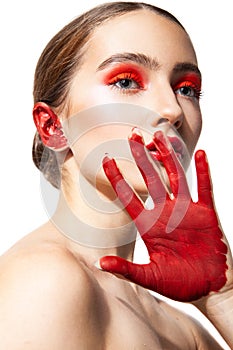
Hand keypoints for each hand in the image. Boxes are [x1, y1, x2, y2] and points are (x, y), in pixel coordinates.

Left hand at [100, 129, 228, 301]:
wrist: (209, 288)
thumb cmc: (179, 284)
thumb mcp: (149, 277)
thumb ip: (126, 269)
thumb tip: (99, 263)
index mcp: (149, 225)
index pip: (128, 196)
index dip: (117, 178)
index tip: (105, 159)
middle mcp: (165, 213)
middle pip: (151, 178)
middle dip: (141, 157)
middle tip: (132, 135)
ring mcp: (186, 211)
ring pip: (175, 177)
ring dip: (168, 157)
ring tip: (161, 136)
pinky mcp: (207, 214)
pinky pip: (204, 188)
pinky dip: (203, 172)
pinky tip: (199, 154)